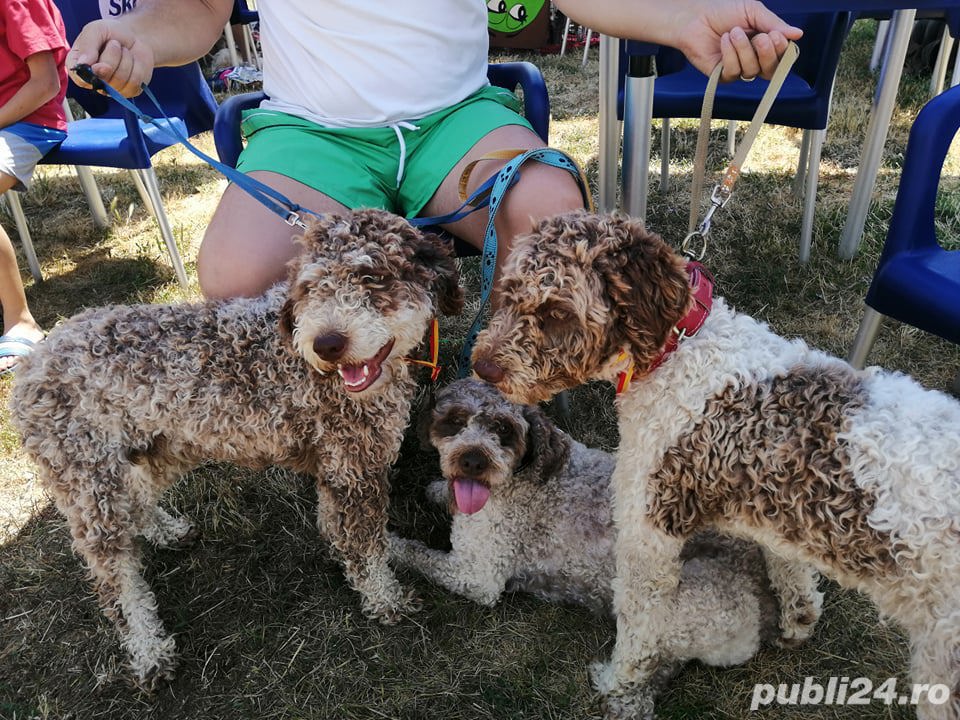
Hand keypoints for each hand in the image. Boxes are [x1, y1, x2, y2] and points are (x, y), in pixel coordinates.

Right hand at [65, 19, 154, 96]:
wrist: (135, 37)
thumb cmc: (112, 33)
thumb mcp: (96, 30)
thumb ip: (87, 45)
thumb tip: (83, 64)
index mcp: (79, 66)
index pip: (80, 79)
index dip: (90, 74)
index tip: (99, 64)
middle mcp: (94, 81)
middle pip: (103, 79)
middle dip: (112, 56)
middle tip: (114, 44)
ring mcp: (112, 89)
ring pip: (120, 80)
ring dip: (125, 60)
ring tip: (123, 51)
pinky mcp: (129, 91)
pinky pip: (134, 83)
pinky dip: (136, 67)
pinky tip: (133, 61)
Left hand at [676, 0, 802, 81]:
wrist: (696, 16)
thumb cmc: (724, 12)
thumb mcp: (753, 12)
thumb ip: (774, 24)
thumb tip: (798, 34)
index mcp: (765, 44)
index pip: (782, 57)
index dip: (782, 50)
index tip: (776, 36)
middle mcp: (754, 59)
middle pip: (771, 70)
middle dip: (767, 54)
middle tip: (761, 38)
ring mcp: (738, 69)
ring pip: (751, 71)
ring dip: (744, 49)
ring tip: (733, 32)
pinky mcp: (722, 76)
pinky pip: (733, 72)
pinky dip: (729, 54)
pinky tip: (724, 40)